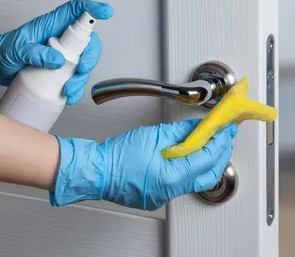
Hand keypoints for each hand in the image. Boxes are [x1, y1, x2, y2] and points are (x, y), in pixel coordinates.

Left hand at [0, 0, 113, 104]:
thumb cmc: (4, 51)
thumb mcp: (16, 49)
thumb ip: (35, 52)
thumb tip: (57, 60)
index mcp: (52, 25)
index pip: (76, 11)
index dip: (93, 9)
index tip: (106, 12)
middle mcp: (62, 39)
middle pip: (88, 42)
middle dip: (91, 57)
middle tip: (82, 69)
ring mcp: (64, 55)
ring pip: (85, 63)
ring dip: (82, 79)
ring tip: (69, 90)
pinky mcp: (62, 70)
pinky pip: (76, 78)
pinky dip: (76, 89)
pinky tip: (69, 96)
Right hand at [50, 119, 237, 210]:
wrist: (98, 170)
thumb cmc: (118, 155)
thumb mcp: (153, 136)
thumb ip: (180, 133)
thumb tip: (197, 128)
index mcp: (171, 177)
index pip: (207, 159)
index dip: (220, 142)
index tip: (226, 129)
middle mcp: (170, 191)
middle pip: (208, 174)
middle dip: (220, 153)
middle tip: (224, 136)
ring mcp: (165, 196)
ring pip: (198, 180)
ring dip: (208, 161)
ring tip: (211, 143)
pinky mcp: (159, 195)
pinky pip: (183, 183)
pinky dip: (192, 168)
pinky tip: (192, 156)